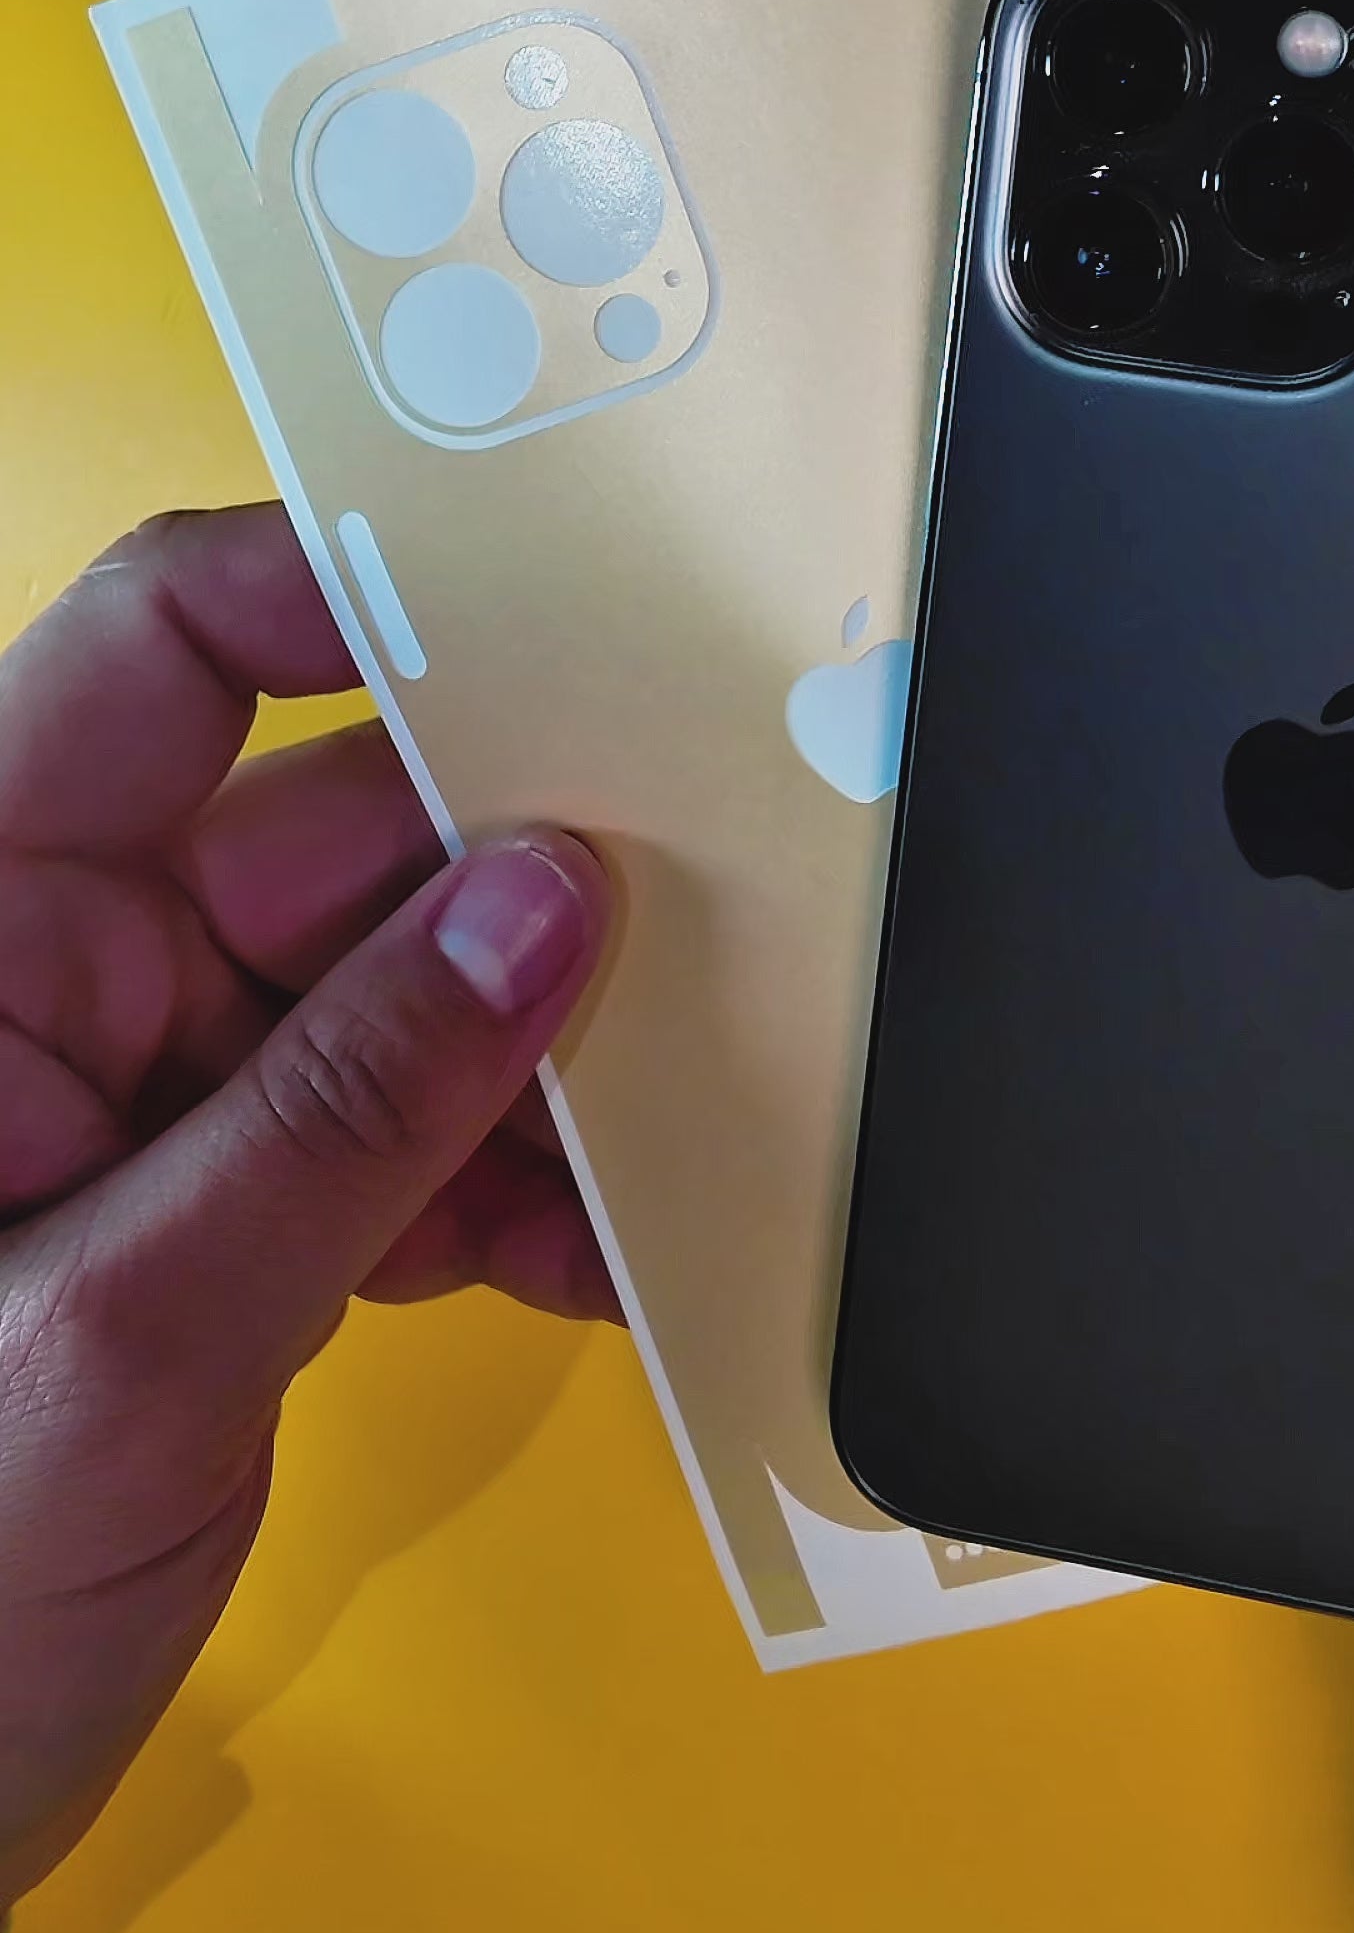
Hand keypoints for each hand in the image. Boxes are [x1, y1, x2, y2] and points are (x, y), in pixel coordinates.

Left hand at [0, 502, 616, 1907]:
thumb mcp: (121, 1340)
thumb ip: (345, 1112)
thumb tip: (549, 906)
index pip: (161, 650)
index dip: (344, 593)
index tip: (556, 600)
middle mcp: (57, 979)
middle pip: (330, 824)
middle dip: (519, 868)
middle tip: (709, 898)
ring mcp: (141, 1102)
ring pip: (398, 988)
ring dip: (542, 1057)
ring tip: (671, 1131)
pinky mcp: (215, 1219)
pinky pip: (400, 1136)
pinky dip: (508, 1184)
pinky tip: (599, 1249)